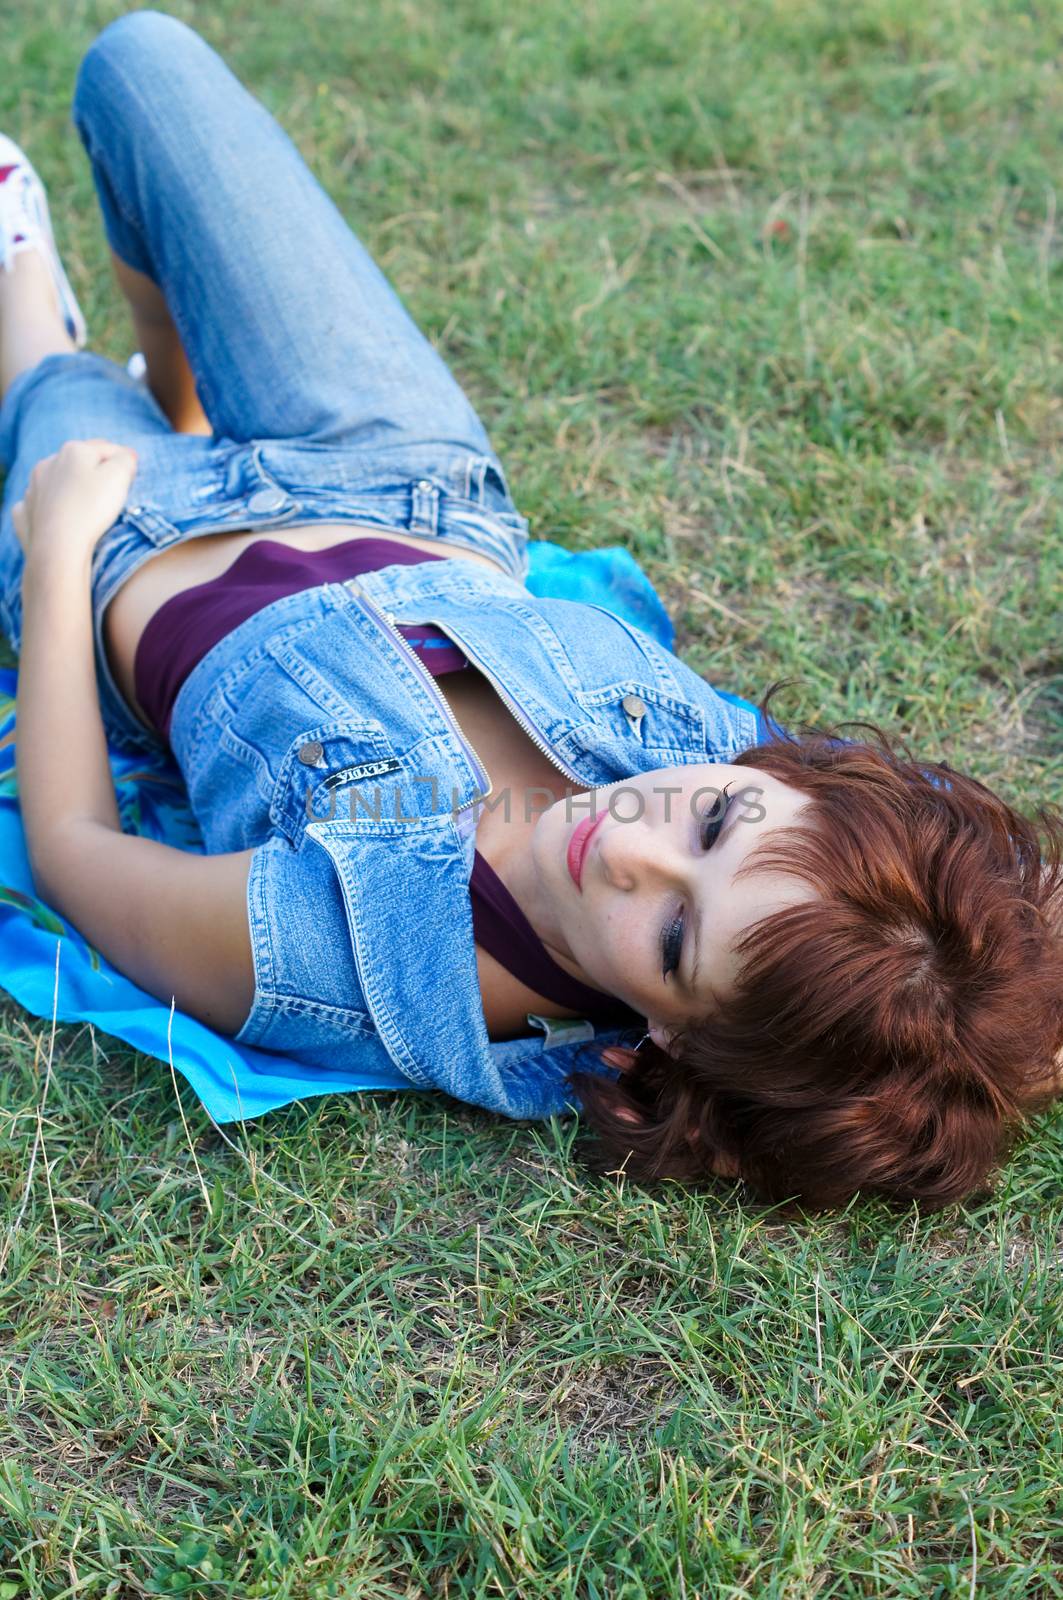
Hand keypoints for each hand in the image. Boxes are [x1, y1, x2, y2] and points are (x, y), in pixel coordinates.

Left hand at [11, 438, 137, 563]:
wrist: (58, 547)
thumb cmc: (91, 508)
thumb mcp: (119, 476)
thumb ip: (124, 460)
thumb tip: (124, 457)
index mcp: (73, 451)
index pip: (105, 448)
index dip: (122, 458)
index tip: (133, 471)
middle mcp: (48, 463)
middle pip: (79, 462)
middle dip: (94, 470)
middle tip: (112, 488)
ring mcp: (33, 488)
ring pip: (57, 481)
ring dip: (70, 487)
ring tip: (85, 505)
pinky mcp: (24, 512)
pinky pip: (39, 503)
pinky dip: (48, 506)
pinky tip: (57, 516)